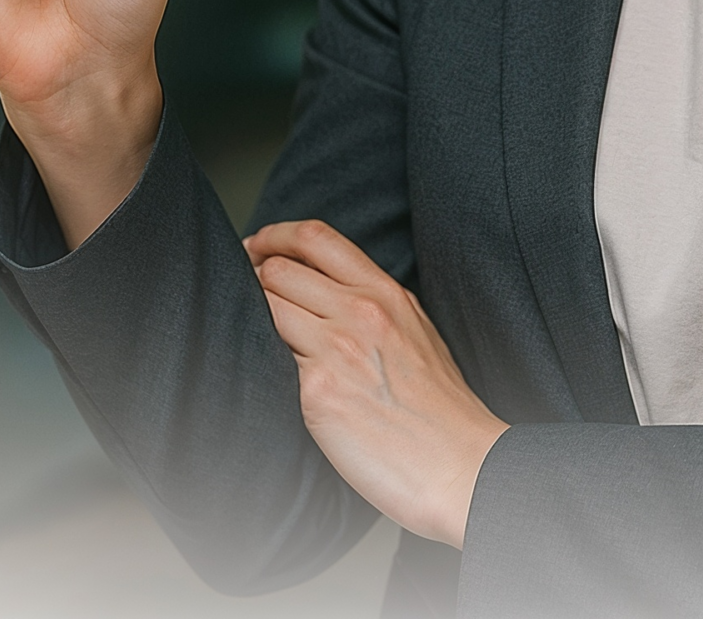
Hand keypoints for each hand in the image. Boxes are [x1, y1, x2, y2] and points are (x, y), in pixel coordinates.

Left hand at [247, 219, 507, 547]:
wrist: (462, 466)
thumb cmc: (440, 410)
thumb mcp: (416, 331)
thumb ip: (374, 304)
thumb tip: (324, 289)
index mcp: (386, 293)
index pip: (315, 237)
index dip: (274, 236)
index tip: (255, 247)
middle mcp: (361, 312)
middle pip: (278, 269)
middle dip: (251, 277)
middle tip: (240, 292)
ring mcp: (337, 349)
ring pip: (266, 306)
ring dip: (248, 314)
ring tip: (248, 330)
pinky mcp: (318, 392)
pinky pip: (270, 357)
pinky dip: (258, 355)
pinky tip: (262, 369)